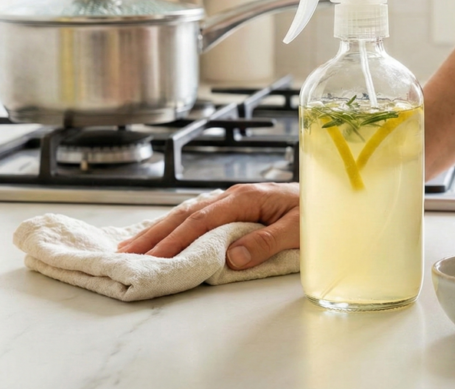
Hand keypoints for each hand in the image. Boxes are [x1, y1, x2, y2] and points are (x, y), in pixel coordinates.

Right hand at [117, 183, 298, 269]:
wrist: (329, 195)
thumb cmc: (316, 212)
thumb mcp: (298, 230)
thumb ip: (266, 242)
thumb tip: (233, 257)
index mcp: (245, 198)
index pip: (201, 221)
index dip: (175, 240)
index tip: (154, 259)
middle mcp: (233, 195)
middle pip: (185, 215)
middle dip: (154, 235)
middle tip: (126, 255)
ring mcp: (230, 200)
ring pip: (186, 213)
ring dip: (158, 230)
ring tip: (131, 247)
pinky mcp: (233, 207)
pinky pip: (196, 216)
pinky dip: (174, 226)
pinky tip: (160, 234)